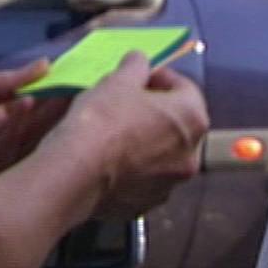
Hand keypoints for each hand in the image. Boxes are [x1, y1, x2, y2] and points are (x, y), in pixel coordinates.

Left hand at [0, 62, 66, 181]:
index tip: (66, 90)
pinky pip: (0, 166)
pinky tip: (33, 118)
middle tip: (74, 99)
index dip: (39, 106)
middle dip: (45, 119)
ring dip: (37, 129)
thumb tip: (42, 67)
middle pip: (18, 137)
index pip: (13, 118)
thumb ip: (0, 84)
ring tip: (60, 105)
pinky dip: (17, 143)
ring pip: (15, 151)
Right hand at [60, 53, 208, 220]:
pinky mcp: (144, 206)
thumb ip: (135, 66)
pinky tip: (108, 159)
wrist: (75, 174)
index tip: (140, 75)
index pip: (185, 89)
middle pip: (177, 124)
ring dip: (145, 142)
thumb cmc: (102, 121)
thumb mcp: (118, 81)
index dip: (161, 77)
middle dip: (155, 111)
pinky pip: (143, 181)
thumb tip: (139, 61)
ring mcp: (168, 185)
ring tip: (115, 131)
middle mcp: (189, 155)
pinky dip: (132, 169)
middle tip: (127, 101)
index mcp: (192, 119)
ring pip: (161, 155)